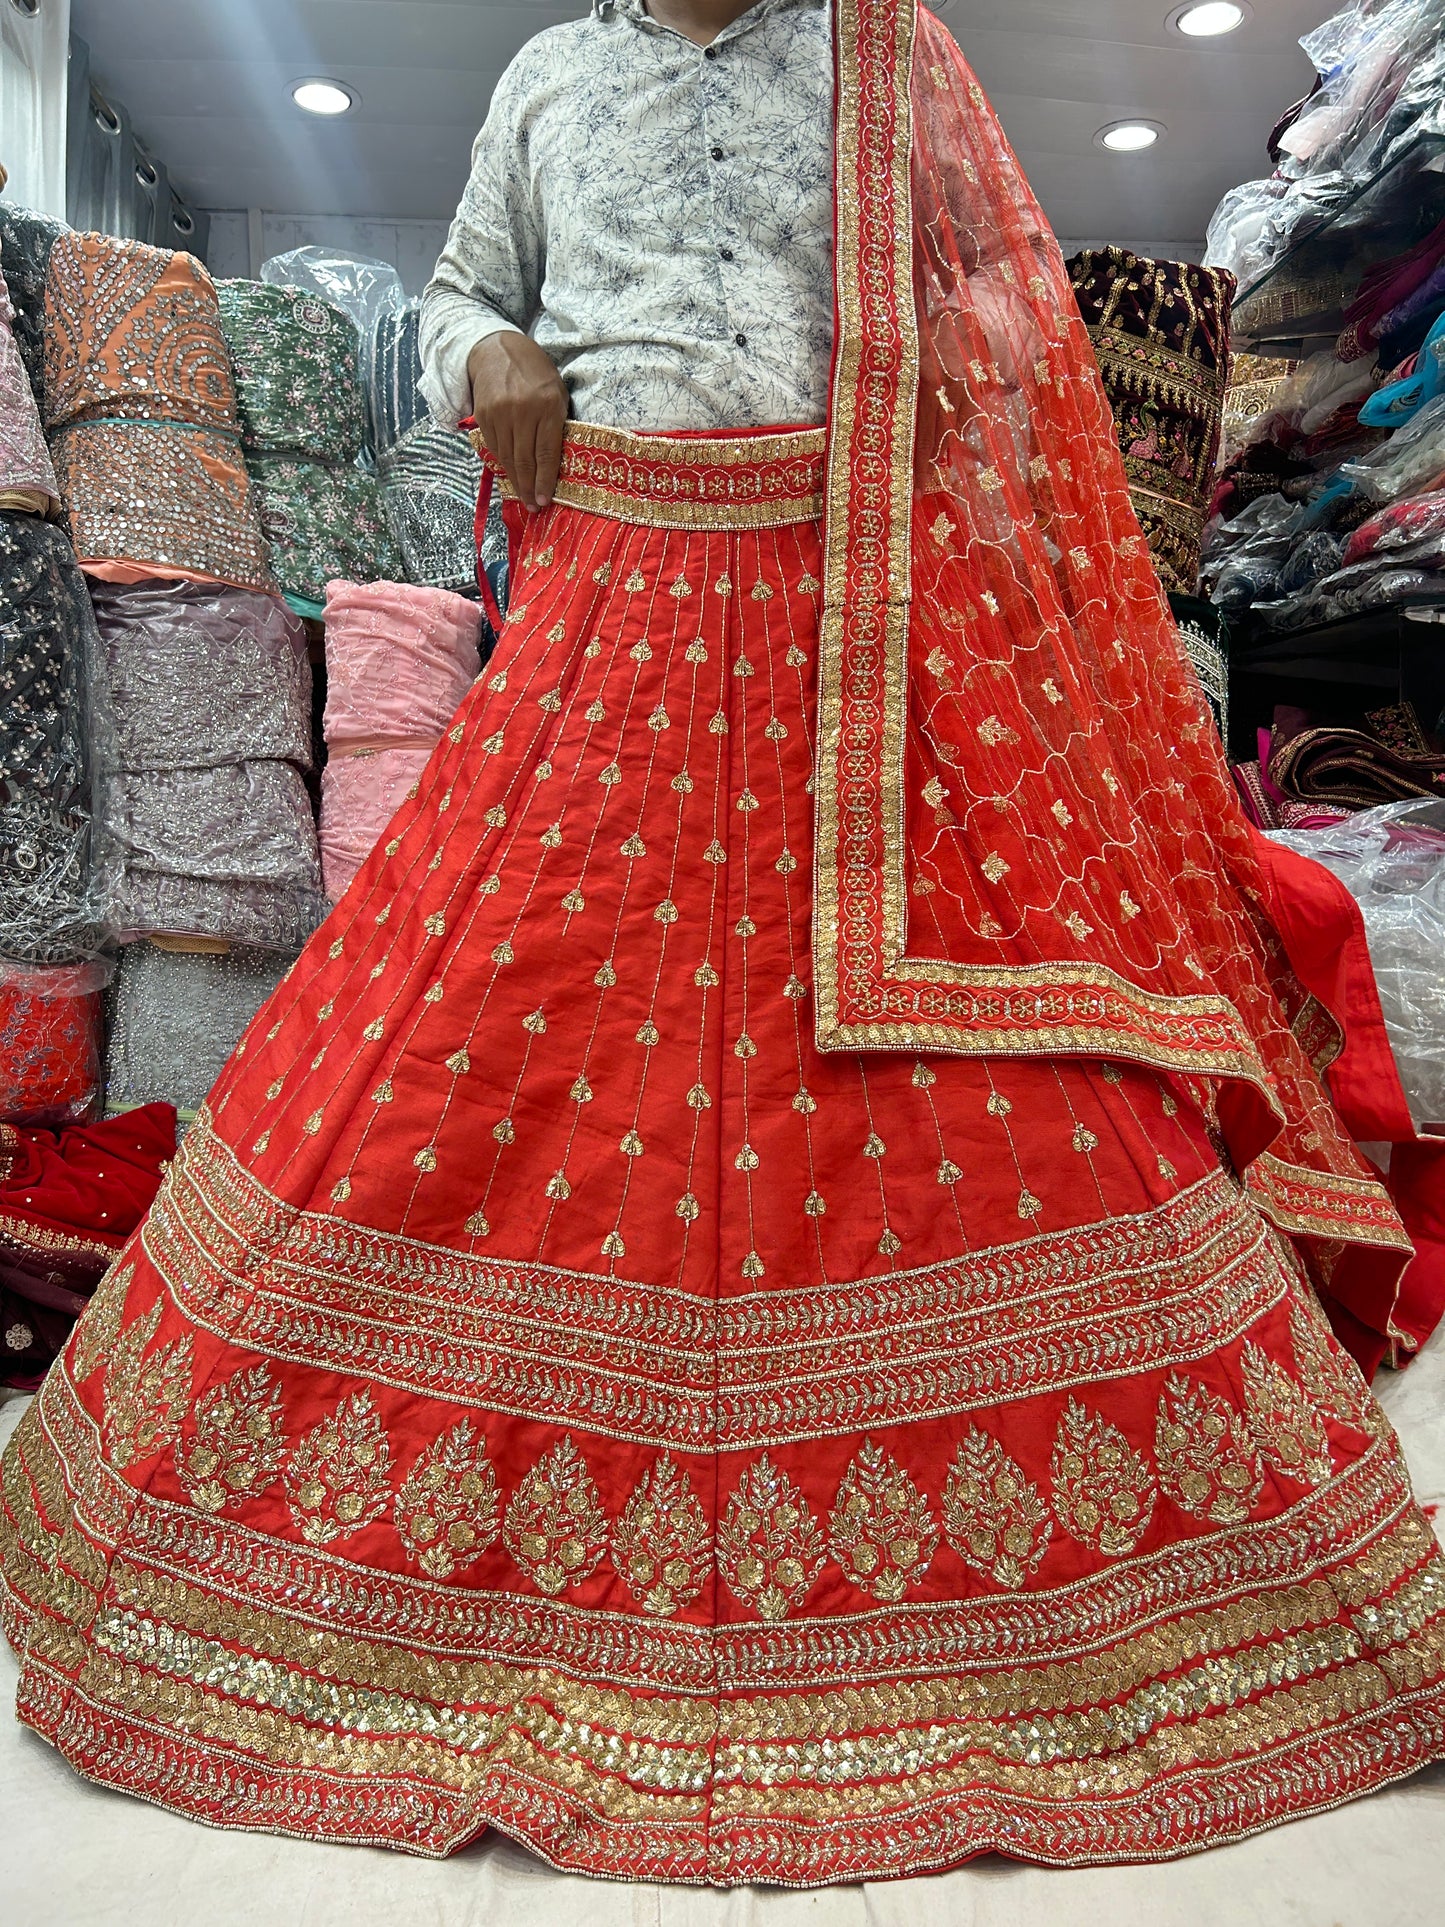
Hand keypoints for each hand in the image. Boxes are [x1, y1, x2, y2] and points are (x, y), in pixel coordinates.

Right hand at [468, 333, 568, 512]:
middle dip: (529, 488)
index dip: (545, 481)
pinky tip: (510, 474)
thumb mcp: (556, 393)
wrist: (496, 349)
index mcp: (547, 405)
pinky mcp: (483, 415)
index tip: (545, 501)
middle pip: (524, 460)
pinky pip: (494, 447)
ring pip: (507, 457)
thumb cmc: (535, 373)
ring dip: (515, 480)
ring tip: (524, 496)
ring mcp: (500, 413)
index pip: (545, 453)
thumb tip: (554, 464)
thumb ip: (556, 424)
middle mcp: (522, 410)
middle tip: (533, 507)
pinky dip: (502, 463)